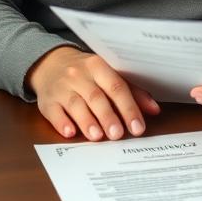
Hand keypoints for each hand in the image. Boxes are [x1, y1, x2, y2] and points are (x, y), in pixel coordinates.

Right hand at [26, 46, 160, 140]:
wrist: (50, 64)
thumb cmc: (86, 73)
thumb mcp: (108, 75)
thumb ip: (132, 92)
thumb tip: (154, 110)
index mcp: (98, 66)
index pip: (116, 86)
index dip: (128, 108)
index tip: (137, 127)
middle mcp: (79, 75)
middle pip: (96, 96)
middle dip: (108, 116)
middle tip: (118, 134)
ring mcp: (62, 87)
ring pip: (75, 104)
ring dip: (87, 121)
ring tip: (98, 136)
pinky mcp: (47, 101)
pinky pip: (54, 112)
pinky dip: (62, 123)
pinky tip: (70, 132)